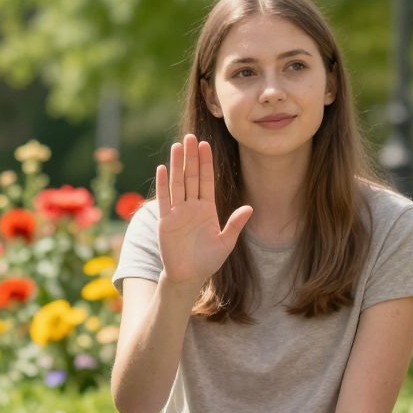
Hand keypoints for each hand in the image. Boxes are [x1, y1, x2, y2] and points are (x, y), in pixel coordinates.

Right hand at [156, 135, 252, 289]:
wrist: (188, 275)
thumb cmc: (208, 260)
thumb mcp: (225, 242)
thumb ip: (235, 224)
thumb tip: (250, 208)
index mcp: (207, 209)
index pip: (206, 180)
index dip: (205, 163)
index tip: (205, 145)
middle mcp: (191, 206)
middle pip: (191, 177)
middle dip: (191, 157)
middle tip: (190, 137)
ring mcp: (177, 212)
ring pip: (177, 183)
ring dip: (176, 165)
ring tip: (176, 146)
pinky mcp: (165, 221)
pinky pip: (164, 199)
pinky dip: (163, 184)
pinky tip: (162, 169)